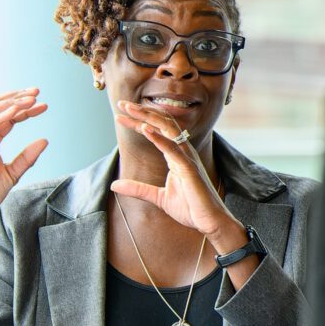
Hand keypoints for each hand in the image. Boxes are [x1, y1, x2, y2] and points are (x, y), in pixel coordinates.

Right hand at [0, 88, 48, 234]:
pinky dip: (0, 118)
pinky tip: (14, 112)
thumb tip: (45, 140)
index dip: (26, 109)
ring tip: (29, 99)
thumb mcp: (14, 172)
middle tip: (36, 92)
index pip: (9, 116)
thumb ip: (28, 157)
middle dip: (17, 98)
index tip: (44, 105)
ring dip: (11, 104)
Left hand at [111, 100, 239, 244]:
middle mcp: (183, 152)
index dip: (138, 123)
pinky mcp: (189, 168)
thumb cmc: (190, 208)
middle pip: (161, 124)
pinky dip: (158, 138)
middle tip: (122, 103)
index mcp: (177, 156)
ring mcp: (187, 158)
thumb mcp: (158, 197)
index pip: (156, 132)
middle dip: (141, 113)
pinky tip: (145, 129)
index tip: (120, 116)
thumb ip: (137, 189)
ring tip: (130, 109)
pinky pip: (172, 148)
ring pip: (167, 129)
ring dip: (147, 117)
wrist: (209, 222)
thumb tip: (114, 185)